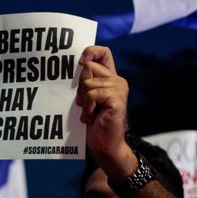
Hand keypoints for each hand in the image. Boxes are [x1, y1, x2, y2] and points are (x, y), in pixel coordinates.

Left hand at [77, 46, 132, 177]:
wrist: (105, 146)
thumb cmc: (94, 124)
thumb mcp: (87, 98)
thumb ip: (86, 82)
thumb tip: (77, 66)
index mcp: (111, 78)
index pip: (103, 52)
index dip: (91, 52)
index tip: (81, 62)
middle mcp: (117, 80)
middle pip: (89, 67)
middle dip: (80, 86)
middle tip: (85, 104)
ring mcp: (119, 89)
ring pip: (88, 83)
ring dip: (84, 102)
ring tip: (91, 114)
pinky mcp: (117, 99)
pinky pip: (92, 95)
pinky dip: (87, 109)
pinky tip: (92, 118)